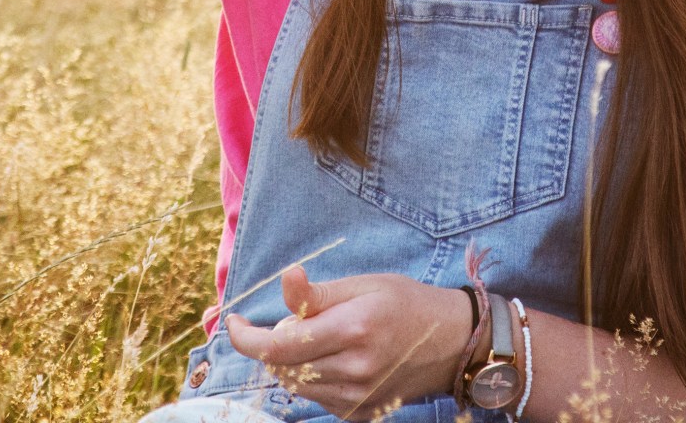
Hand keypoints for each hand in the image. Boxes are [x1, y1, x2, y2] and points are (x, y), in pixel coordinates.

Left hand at [223, 266, 473, 419]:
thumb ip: (317, 293)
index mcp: (353, 330)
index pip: (278, 347)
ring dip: (290, 361)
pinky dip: (310, 377)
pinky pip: (315, 397)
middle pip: (281, 368)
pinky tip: (333, 358)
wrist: (452, 342)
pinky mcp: (359, 412)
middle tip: (291, 321)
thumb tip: (285, 277)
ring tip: (318, 337)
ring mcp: (357, 397)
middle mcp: (354, 370)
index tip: (234, 322)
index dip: (245, 338)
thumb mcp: (363, 285)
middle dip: (270, 343)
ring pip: (295, 384)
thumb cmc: (405, 303)